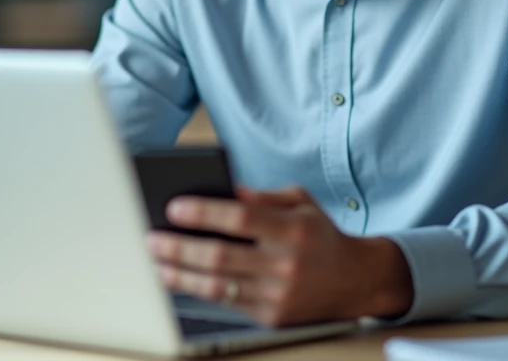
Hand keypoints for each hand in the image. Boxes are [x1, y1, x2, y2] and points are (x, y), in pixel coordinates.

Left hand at [147, 185, 412, 326]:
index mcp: (293, 229)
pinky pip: (227, 304)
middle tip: (153, 238)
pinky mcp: (271, 316)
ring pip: (218, 287)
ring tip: (156, 261)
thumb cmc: (319, 235)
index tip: (175, 208)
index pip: (241, 219)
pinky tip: (178, 280)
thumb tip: (226, 191)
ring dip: (180, 275)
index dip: (204, 213)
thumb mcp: (300, 202)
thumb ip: (263, 196)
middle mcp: (286, 264)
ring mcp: (278, 294)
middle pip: (222, 257)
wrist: (353, 280)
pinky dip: (198, 292)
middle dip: (180, 248)